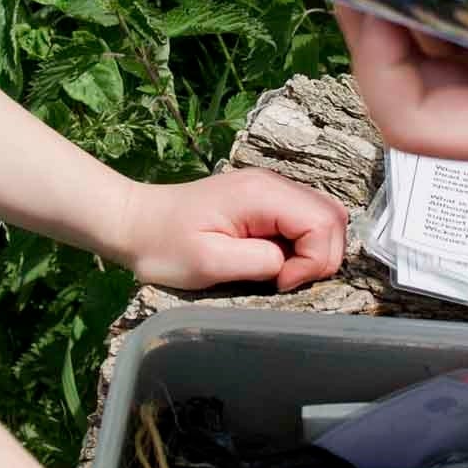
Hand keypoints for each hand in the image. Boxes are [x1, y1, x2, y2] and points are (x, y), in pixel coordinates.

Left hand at [114, 167, 349, 290]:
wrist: (134, 223)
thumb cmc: (164, 245)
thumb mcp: (208, 262)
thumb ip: (258, 261)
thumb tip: (288, 265)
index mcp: (261, 195)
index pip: (322, 222)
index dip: (313, 260)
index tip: (280, 283)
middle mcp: (273, 184)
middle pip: (332, 216)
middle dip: (321, 256)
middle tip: (284, 282)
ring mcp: (270, 190)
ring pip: (323, 216)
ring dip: (314, 251)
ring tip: (282, 274)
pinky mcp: (263, 202)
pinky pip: (302, 219)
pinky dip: (301, 245)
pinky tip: (275, 262)